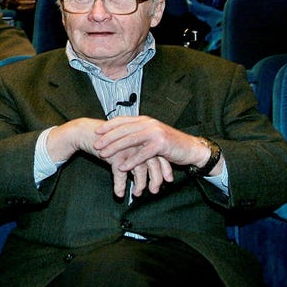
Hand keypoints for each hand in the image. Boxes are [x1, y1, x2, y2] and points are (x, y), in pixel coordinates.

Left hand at [93, 116, 217, 196]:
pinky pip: (142, 154)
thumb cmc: (169, 144)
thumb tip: (120, 136)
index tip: (96, 132)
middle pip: (123, 130)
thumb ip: (138, 134)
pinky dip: (131, 161)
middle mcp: (149, 123)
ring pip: (130, 140)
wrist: (190, 149)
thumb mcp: (152, 136)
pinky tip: (121, 167)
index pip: (122, 120)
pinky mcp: (161, 144)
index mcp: (145, 120)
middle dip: (107, 138)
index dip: (108, 126)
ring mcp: (155, 133)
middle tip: (95, 145)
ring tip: (103, 155)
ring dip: (115, 148)